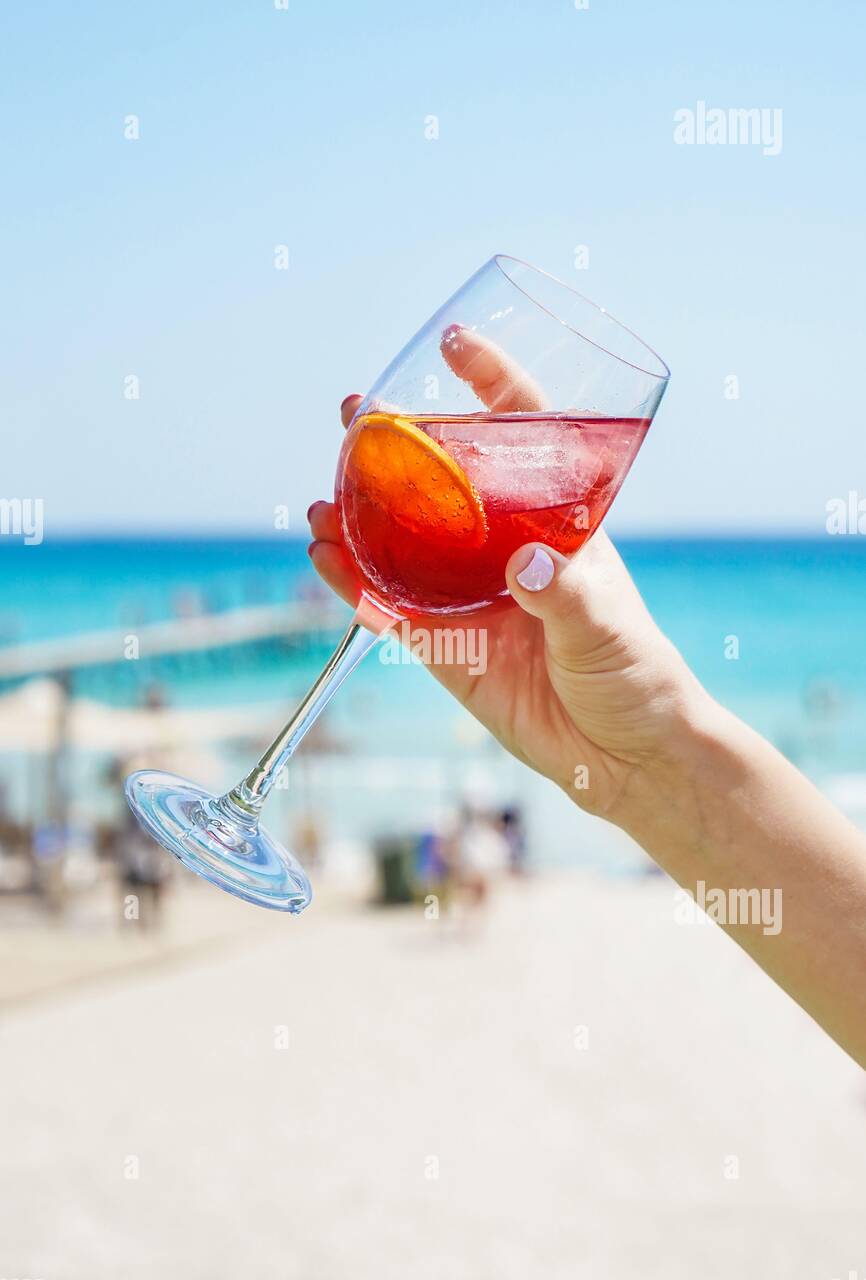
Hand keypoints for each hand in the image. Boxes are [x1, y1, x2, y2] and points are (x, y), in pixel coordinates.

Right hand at [308, 330, 707, 823]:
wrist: (623, 756)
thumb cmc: (635, 674)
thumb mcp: (606, 624)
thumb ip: (563, 592)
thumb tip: (523, 565)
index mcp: (552, 524)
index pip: (520, 435)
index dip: (489, 384)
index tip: (451, 342)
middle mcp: (502, 549)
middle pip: (441, 482)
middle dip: (394, 448)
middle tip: (354, 416)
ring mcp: (468, 597)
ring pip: (401, 544)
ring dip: (357, 517)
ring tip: (321, 497)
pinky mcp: (445, 647)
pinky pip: (390, 608)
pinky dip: (354, 584)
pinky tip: (323, 557)